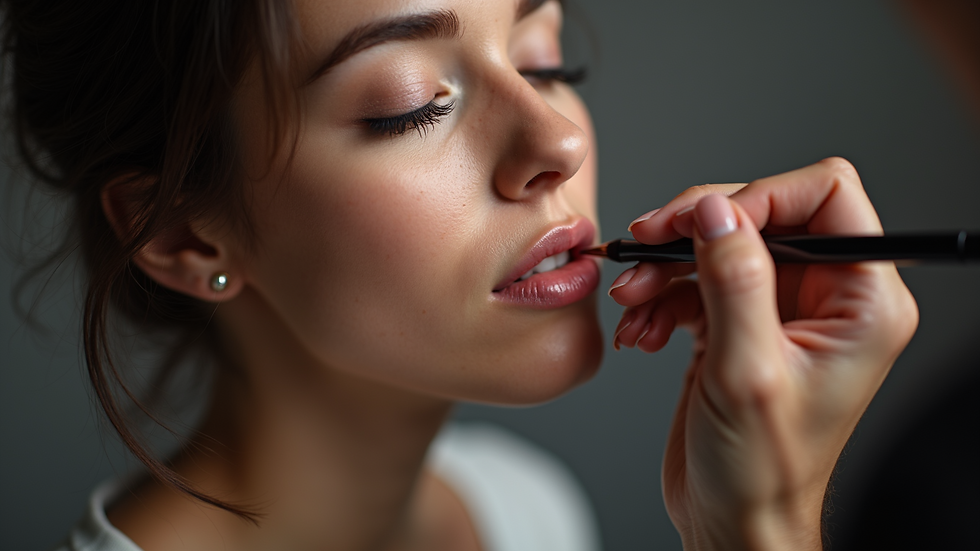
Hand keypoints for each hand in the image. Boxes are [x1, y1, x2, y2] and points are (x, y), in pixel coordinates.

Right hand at [608, 158, 917, 550]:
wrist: (732, 519)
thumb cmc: (761, 470)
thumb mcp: (745, 372)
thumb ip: (733, 279)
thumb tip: (714, 208)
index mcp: (861, 303)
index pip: (827, 197)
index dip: (761, 196)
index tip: (704, 221)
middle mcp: (827, 297)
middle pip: (763, 213)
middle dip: (696, 229)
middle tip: (648, 244)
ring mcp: (781, 308)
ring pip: (721, 244)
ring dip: (666, 266)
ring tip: (632, 299)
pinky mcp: (741, 322)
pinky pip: (696, 279)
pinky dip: (661, 296)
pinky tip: (640, 327)